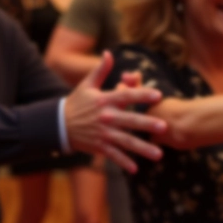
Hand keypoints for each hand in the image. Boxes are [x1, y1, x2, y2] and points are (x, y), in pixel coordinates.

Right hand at [64, 51, 167, 172]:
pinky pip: (113, 155)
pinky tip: (135, 169)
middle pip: (130, 121)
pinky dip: (123, 162)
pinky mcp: (99, 146)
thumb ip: (100, 70)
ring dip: (143, 149)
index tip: (158, 94)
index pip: (126, 96)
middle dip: (147, 124)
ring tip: (159, 154)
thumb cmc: (77, 102)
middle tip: (164, 127)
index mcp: (105, 100)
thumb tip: (108, 53)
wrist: (58, 124)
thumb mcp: (87, 85)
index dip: (142, 94)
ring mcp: (103, 134)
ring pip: (126, 142)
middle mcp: (106, 118)